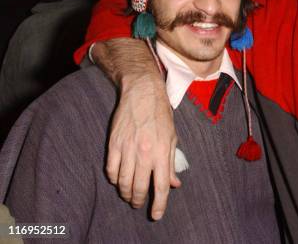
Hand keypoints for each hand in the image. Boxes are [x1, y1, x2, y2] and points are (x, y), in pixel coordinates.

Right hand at [106, 73, 179, 219]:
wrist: (142, 94)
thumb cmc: (161, 115)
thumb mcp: (172, 138)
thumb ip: (171, 163)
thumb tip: (174, 184)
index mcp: (162, 152)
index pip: (161, 185)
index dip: (159, 204)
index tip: (156, 215)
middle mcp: (144, 153)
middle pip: (139, 187)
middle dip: (139, 200)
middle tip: (139, 203)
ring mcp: (127, 148)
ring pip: (123, 182)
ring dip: (126, 193)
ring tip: (129, 195)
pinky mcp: (114, 144)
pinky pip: (111, 170)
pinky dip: (114, 179)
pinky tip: (119, 180)